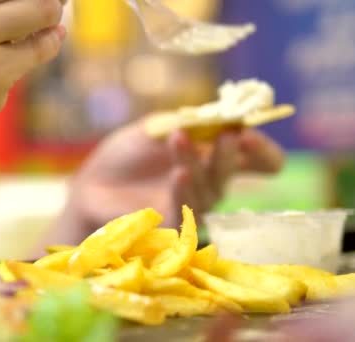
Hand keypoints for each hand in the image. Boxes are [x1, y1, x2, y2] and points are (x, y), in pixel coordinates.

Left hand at [48, 119, 283, 246]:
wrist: (93, 183)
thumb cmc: (126, 154)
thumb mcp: (156, 128)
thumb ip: (188, 123)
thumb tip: (225, 116)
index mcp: (212, 156)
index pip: (253, 159)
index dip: (261, 149)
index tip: (250, 132)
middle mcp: (209, 183)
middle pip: (231, 171)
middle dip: (231, 152)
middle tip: (230, 133)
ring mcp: (193, 204)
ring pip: (208, 188)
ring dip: (196, 161)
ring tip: (179, 138)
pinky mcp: (172, 224)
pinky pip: (185, 209)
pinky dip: (183, 189)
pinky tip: (179, 173)